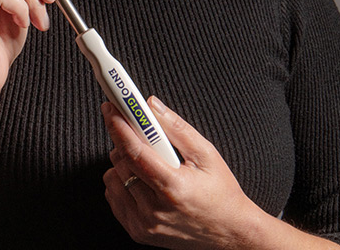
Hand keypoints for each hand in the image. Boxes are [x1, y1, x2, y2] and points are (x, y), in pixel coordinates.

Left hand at [101, 96, 262, 248]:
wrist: (228, 232)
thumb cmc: (221, 192)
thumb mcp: (206, 154)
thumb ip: (176, 128)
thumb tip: (151, 106)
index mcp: (172, 187)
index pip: (134, 152)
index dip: (119, 126)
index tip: (111, 108)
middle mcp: (154, 209)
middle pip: (120, 163)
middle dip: (125, 142)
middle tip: (139, 135)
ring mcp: (144, 224)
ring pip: (112, 180)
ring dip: (122, 164)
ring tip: (147, 163)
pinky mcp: (137, 232)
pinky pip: (114, 198)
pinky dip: (122, 184)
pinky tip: (142, 181)